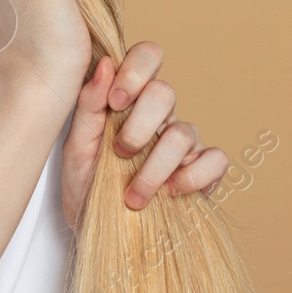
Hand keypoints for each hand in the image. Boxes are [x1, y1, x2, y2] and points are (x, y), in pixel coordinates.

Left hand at [61, 41, 229, 229]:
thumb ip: (88, 106)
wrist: (98, 235)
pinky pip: (216, 160)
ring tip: (133, 196)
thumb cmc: (86, 188)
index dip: (136, 71)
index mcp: (131, 99)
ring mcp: (185, 143)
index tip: (115, 102)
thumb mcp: (76, 149)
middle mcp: (161, 115)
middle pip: (165, 92)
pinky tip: (171, 193)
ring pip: (183, 133)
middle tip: (121, 153)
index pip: (147, 57)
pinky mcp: (204, 173)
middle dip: (139, 126)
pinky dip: (194, 177)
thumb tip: (106, 64)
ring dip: (155, 168)